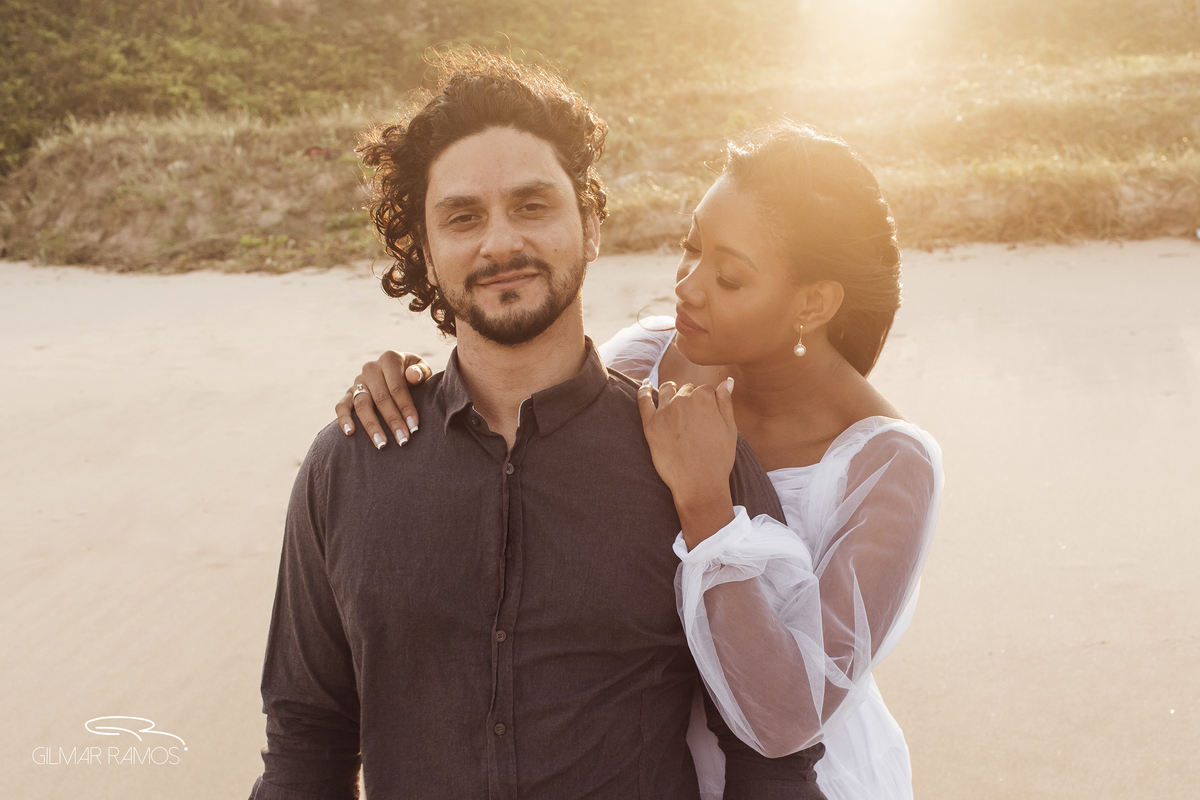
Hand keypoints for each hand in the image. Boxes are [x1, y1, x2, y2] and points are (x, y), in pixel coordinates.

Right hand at [336, 351, 431, 448]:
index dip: (406, 408)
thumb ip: (421, 372)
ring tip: (382, 444)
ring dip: (372, 426)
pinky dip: (344, 419)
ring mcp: (358, 381)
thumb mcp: (422, 370)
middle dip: (393, 421)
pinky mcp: (348, 394)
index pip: (397, 387)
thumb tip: (413, 375)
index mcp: (389, 360)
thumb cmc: (414, 376)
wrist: (399, 373)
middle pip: (381, 398)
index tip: (414, 427)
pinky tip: (350, 433)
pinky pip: (341, 406)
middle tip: (403, 440)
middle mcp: (371, 369)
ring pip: (362, 405)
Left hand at [637, 378, 737, 547]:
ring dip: (671, 390)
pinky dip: (644, 389)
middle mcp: (683, 400)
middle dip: (690, 398)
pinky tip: (645, 385)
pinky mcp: (650, 424)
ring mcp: (664, 411)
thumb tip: (726, 382)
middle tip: (694, 416)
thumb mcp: (730, 428)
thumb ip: (725, 402)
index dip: (708, 401)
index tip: (708, 413)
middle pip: (686, 390)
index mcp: (704, 398)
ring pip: (667, 391)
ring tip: (672, 392)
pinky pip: (643, 400)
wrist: (699, 483)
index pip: (705, 390)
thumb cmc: (718, 458)